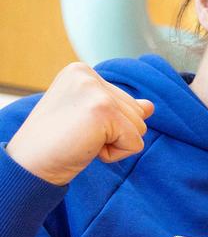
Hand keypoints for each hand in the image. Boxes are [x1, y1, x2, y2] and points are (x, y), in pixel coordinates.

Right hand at [6, 63, 154, 184]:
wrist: (29, 165)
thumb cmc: (56, 142)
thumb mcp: (89, 118)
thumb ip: (119, 108)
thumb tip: (150, 106)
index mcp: (81, 71)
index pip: (126, 101)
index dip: (107, 124)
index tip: (75, 126)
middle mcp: (88, 75)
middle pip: (137, 112)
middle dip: (114, 133)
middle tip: (78, 135)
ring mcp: (96, 91)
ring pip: (140, 127)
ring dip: (114, 143)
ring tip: (82, 140)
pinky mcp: (104, 111)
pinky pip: (136, 143)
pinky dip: (115, 155)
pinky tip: (87, 148)